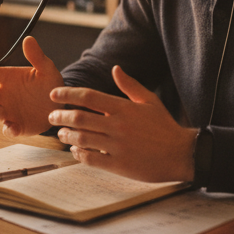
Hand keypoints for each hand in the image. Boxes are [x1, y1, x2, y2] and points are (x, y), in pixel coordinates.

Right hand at [0, 36, 62, 137]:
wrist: (59, 104)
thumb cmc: (49, 83)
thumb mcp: (46, 69)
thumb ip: (36, 56)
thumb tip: (28, 39)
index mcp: (8, 78)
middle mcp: (4, 95)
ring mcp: (9, 111)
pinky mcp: (17, 126)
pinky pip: (9, 129)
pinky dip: (9, 129)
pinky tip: (14, 128)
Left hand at [47, 65, 195, 182]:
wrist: (181, 154)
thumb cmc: (164, 127)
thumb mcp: (150, 101)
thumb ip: (130, 85)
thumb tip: (115, 68)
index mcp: (124, 108)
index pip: (89, 97)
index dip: (68, 94)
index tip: (54, 94)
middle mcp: (119, 126)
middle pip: (80, 118)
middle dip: (60, 116)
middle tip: (52, 116)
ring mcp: (118, 146)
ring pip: (82, 139)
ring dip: (67, 135)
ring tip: (61, 133)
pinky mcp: (119, 165)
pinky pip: (91, 159)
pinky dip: (79, 154)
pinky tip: (75, 150)